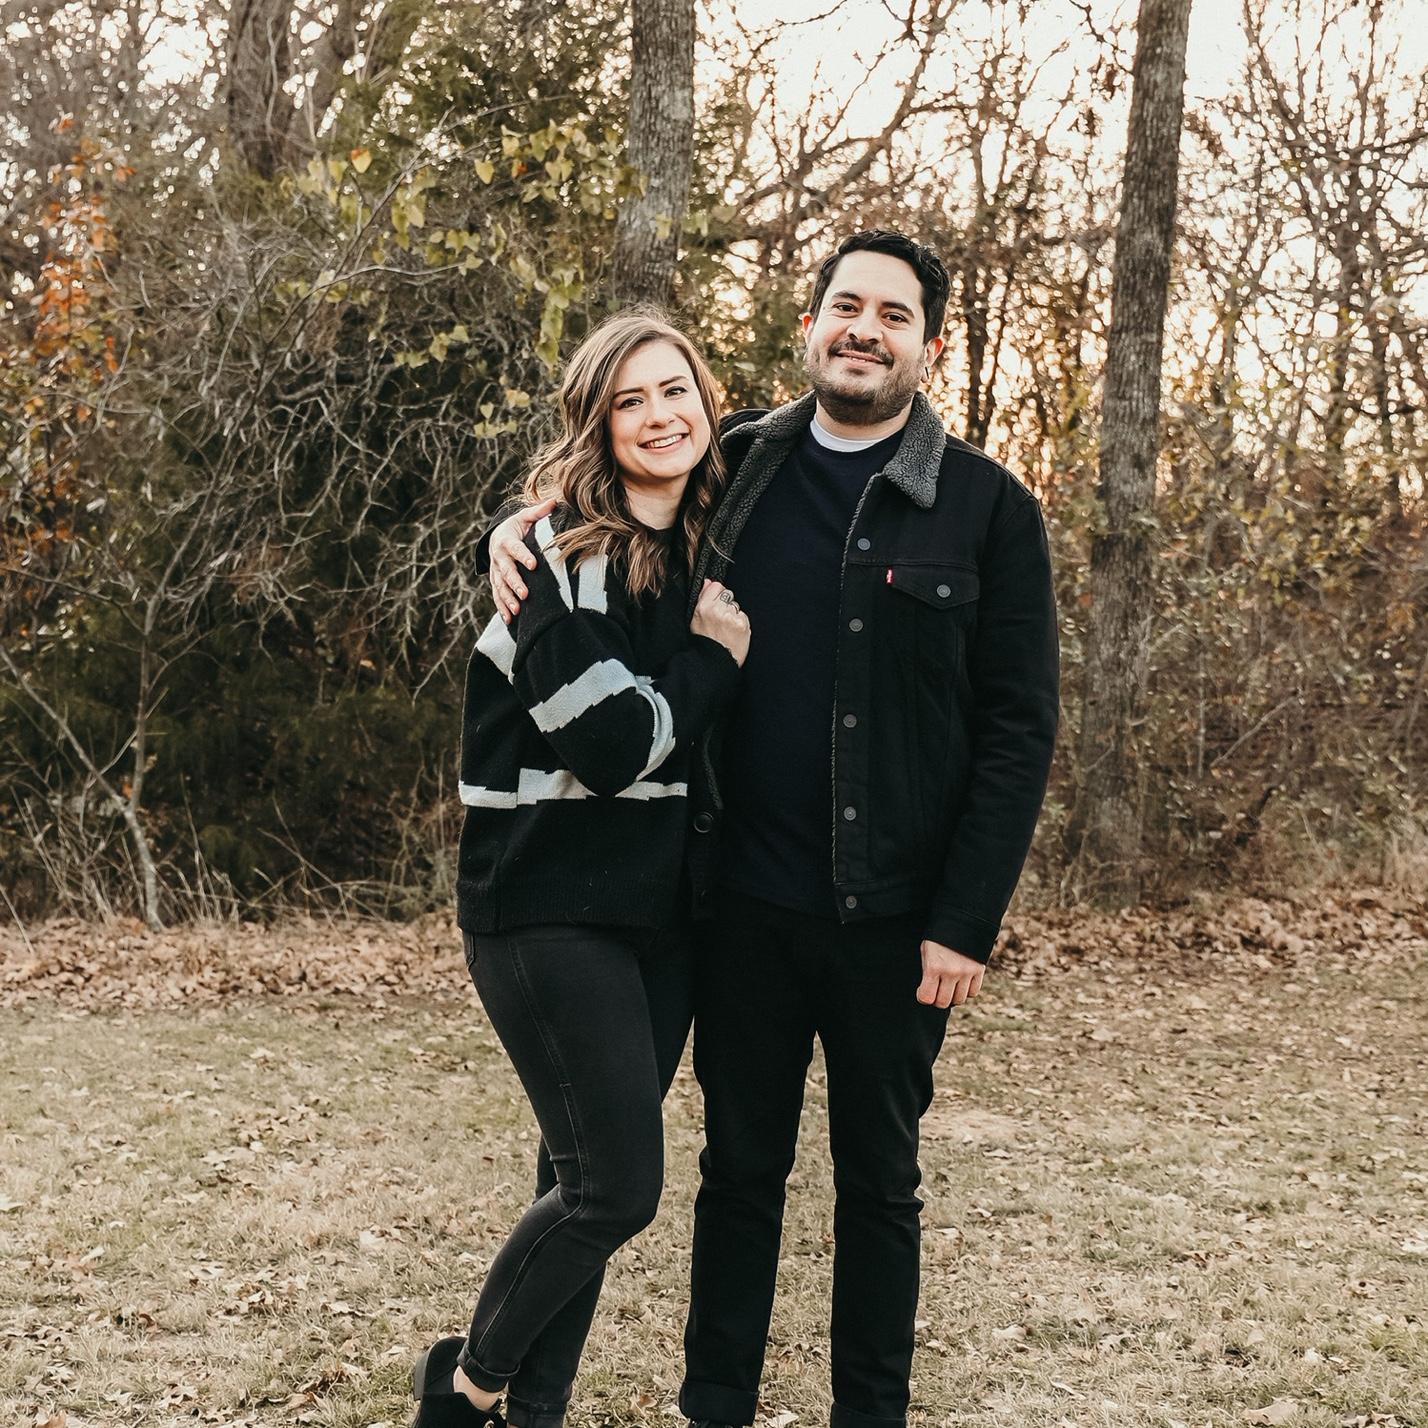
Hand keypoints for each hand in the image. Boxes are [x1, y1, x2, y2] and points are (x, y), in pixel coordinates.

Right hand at [490, 495, 557, 622]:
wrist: (497, 537)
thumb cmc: (517, 527)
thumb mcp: (526, 517)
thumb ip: (539, 512)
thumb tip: (555, 502)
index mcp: (506, 540)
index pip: (515, 549)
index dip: (523, 556)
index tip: (534, 565)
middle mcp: (499, 558)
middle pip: (506, 572)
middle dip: (515, 583)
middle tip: (525, 594)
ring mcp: (496, 572)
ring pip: (500, 587)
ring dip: (508, 599)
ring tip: (518, 611)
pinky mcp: (496, 583)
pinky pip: (497, 597)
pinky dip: (502, 608)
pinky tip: (510, 620)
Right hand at [691, 579, 750, 666]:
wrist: (715, 661)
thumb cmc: (705, 642)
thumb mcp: (696, 619)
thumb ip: (703, 598)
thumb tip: (708, 582)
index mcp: (703, 608)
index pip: (716, 586)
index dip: (717, 594)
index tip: (717, 603)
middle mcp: (717, 610)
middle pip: (728, 594)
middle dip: (726, 604)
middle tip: (721, 619)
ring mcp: (730, 617)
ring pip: (736, 605)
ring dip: (733, 614)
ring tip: (726, 628)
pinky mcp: (742, 624)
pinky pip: (743, 616)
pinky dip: (740, 623)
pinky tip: (733, 632)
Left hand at [916, 940, 984, 1007]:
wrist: (961, 919)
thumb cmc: (938, 936)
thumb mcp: (926, 951)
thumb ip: (927, 972)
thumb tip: (927, 990)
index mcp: (933, 967)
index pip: (926, 997)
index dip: (923, 996)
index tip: (923, 991)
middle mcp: (950, 972)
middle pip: (943, 1002)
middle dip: (937, 999)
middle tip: (936, 990)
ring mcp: (966, 972)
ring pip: (959, 999)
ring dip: (952, 995)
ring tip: (948, 985)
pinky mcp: (979, 970)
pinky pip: (973, 992)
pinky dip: (966, 991)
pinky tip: (961, 982)